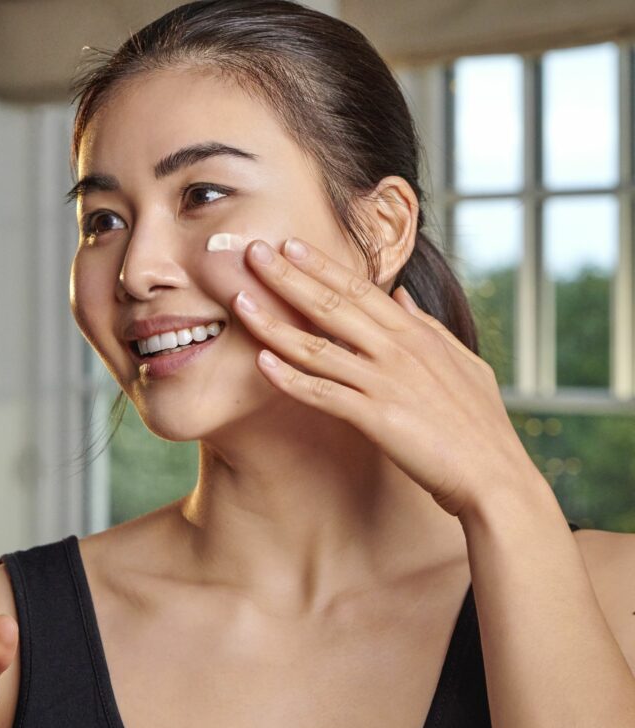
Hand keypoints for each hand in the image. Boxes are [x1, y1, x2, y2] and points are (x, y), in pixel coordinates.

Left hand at [232, 236, 542, 518]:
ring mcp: (384, 382)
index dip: (321, 266)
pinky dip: (290, 379)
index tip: (290, 245)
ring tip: (241, 304)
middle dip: (288, 277)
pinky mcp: (376, 418)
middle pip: (331, 306)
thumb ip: (428, 325)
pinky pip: (323, 394)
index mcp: (416, 333)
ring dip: (274, 324)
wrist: (493, 475)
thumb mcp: (462, 361)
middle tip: (253, 252)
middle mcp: (397, 349)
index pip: (360, 289)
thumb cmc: (479, 422)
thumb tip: (402, 295)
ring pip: (317, 347)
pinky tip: (261, 365)